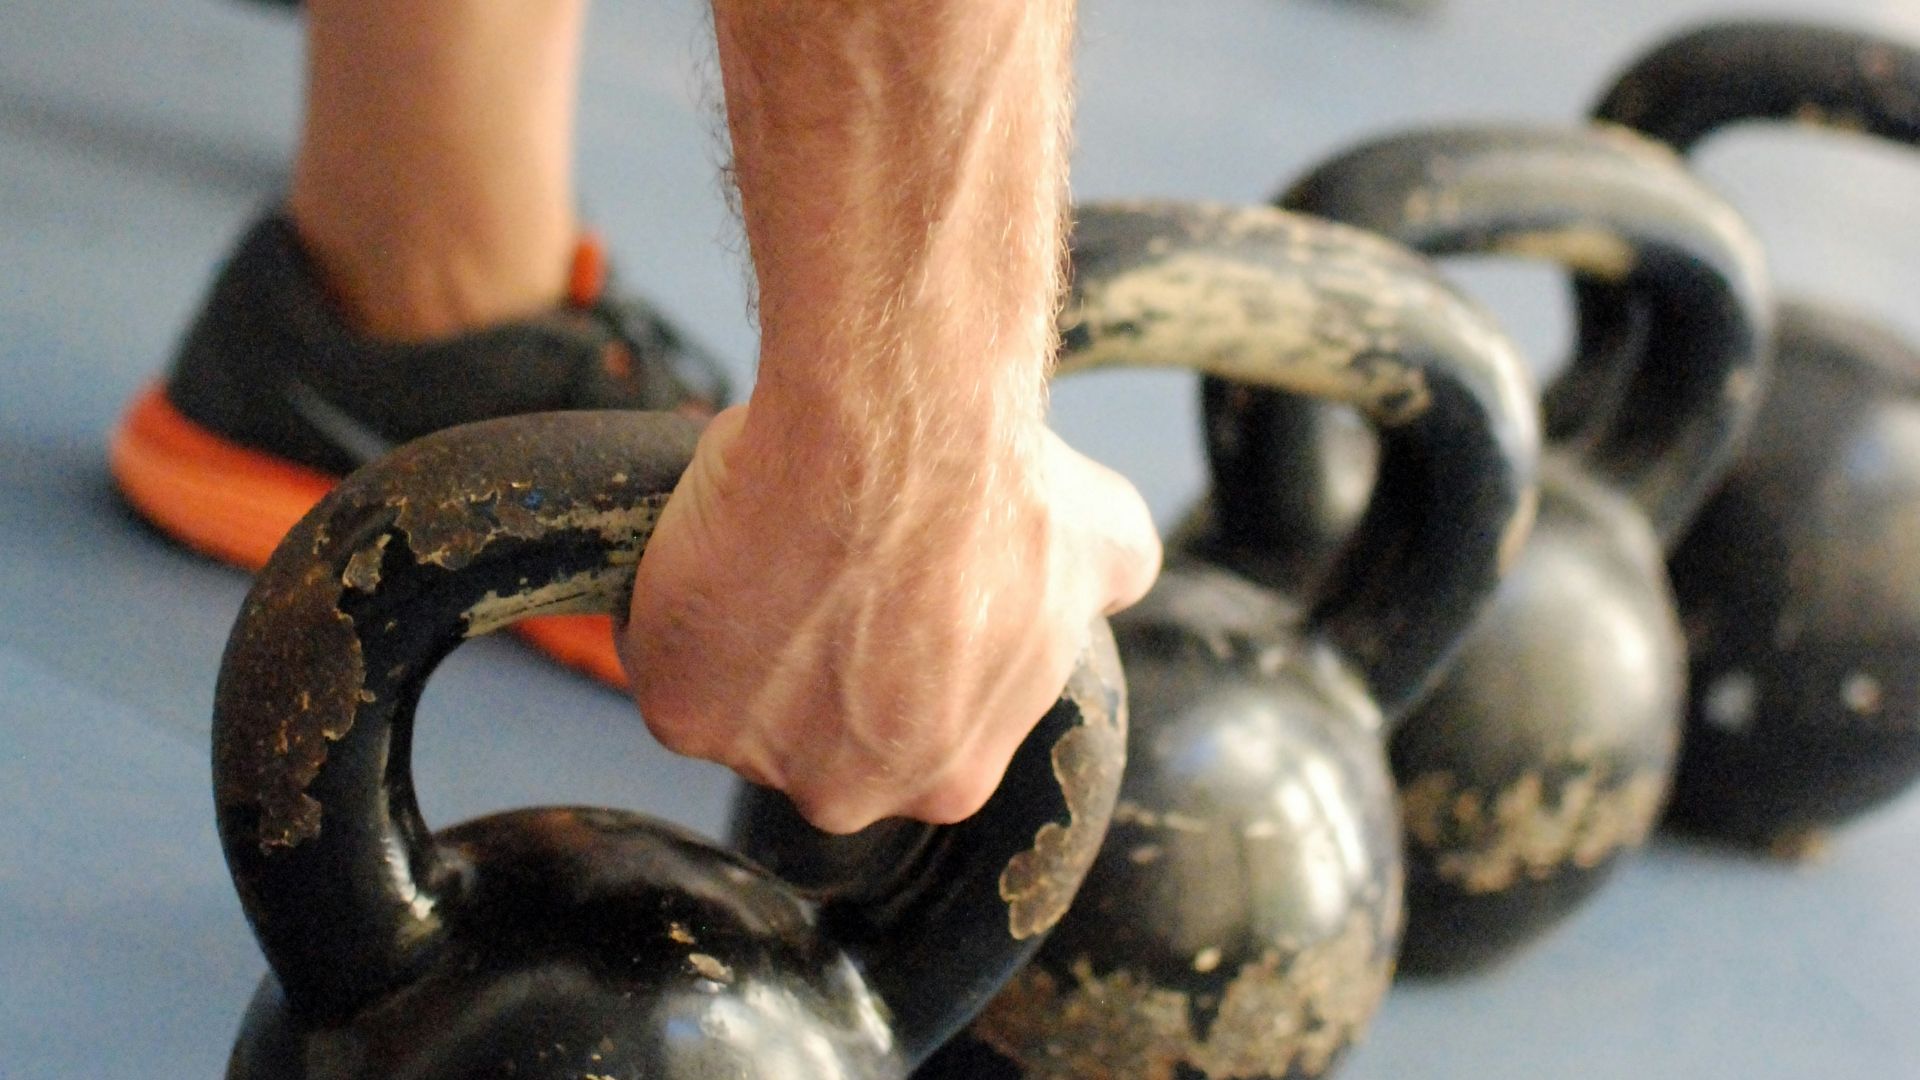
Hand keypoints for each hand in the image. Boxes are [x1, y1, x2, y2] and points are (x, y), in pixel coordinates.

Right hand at [620, 401, 1158, 833]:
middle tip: (820, 559)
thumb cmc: (1000, 486)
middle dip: (806, 658)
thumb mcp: (1100, 542)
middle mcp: (855, 794)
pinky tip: (725, 533)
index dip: (878, 655)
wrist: (900, 429)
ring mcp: (762, 761)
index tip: (871, 590)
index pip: (896, 735)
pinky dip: (677, 596)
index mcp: (951, 777)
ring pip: (731, 694)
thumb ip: (1103, 579)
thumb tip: (1117, 567)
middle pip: (807, 733)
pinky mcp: (683, 711)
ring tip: (778, 531)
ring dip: (742, 625)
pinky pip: (665, 655)